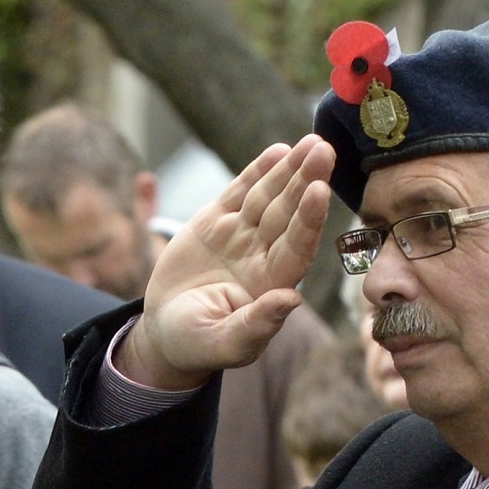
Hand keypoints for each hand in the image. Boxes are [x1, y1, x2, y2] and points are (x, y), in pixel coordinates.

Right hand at [120, 134, 333, 388]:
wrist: (165, 331)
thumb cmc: (198, 345)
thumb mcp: (225, 344)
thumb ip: (257, 326)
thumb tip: (293, 300)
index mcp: (271, 284)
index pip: (296, 247)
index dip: (308, 219)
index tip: (319, 191)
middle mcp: (263, 255)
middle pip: (289, 213)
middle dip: (306, 181)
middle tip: (323, 150)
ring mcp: (241, 236)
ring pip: (269, 197)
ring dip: (289, 170)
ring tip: (309, 143)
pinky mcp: (216, 222)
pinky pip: (241, 192)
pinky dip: (258, 172)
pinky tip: (279, 152)